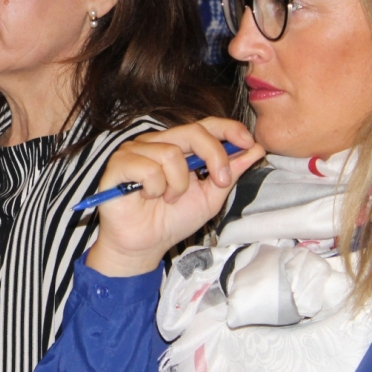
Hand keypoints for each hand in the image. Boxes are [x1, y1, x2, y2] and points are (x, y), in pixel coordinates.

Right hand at [85, 117, 264, 277]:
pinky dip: (155, 188)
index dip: (228, 129)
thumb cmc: (171, 220)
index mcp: (178, 146)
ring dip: (178, 184)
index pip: (205, 126)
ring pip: (171, 153)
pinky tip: (148, 197)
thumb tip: (253, 150)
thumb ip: (228, 175)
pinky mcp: (118, 164)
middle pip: (193, 131)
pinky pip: (148, 169)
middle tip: (219, 182)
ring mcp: (135, 150)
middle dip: (214, 156)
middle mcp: (156, 142)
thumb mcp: (209, 198)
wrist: (143, 245)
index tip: (249, 143)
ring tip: (168, 199)